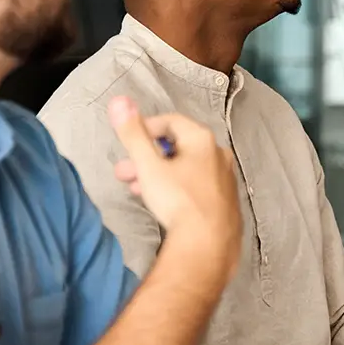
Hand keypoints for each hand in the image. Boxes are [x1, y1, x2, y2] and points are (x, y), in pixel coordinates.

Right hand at [109, 96, 240, 260]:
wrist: (208, 244)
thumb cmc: (179, 201)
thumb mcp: (149, 166)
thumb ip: (133, 134)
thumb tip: (119, 100)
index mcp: (202, 139)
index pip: (170, 121)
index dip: (145, 128)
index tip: (126, 143)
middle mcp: (218, 153)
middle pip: (176, 146)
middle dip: (145, 157)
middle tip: (122, 172)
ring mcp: (224, 177)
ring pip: (184, 167)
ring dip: (157, 173)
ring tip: (135, 189)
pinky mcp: (224, 198)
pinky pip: (195, 184)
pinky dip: (175, 186)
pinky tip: (160, 202)